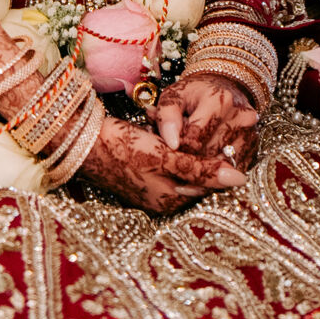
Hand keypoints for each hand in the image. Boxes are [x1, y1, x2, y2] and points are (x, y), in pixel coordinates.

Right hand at [83, 109, 242, 214]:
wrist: (80, 142)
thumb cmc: (122, 148)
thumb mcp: (165, 157)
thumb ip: (201, 168)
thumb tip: (239, 179)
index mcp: (171, 199)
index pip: (209, 179)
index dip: (216, 153)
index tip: (224, 128)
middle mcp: (163, 199)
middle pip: (194, 171)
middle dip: (195, 144)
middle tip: (190, 121)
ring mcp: (150, 188)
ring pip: (178, 161)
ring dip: (179, 140)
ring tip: (165, 120)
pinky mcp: (139, 174)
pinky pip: (162, 158)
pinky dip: (163, 142)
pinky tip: (153, 123)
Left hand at [157, 71, 261, 167]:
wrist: (221, 89)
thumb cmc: (193, 95)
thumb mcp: (174, 96)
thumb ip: (166, 116)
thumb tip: (171, 143)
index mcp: (220, 100)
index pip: (195, 137)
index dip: (177, 147)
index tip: (169, 146)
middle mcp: (240, 117)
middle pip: (209, 153)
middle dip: (190, 157)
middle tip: (178, 151)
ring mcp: (250, 133)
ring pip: (220, 165)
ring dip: (203, 166)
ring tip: (192, 153)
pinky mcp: (253, 148)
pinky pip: (230, 170)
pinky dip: (215, 170)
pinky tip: (205, 160)